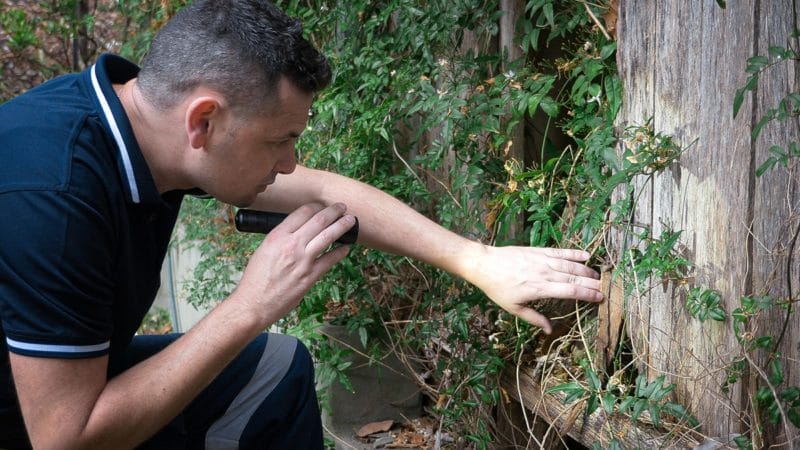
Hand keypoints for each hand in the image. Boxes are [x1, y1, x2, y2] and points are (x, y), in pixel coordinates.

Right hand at [233, 203, 354, 325]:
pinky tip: (346, 247)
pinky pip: (330, 260)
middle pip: (319, 220)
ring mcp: (302, 261)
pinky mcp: (310, 276)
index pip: (302, 212)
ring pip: (328, 236)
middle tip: (342, 207)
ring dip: (342, 226)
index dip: (316, 206)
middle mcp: (291, 245)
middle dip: (334, 211)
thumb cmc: (255, 279)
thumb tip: (298, 231)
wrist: (253, 303)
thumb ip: (281, 238)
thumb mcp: (264, 250)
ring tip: (351, 220)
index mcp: (277, 236)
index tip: (322, 206)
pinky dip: (340, 252)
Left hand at [466, 245, 602, 333]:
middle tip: (606, 289)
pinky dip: (574, 253)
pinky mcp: (538, 251)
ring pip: (570, 265)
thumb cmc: (497, 288)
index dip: (586, 295)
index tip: (600, 298)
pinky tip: (586, 255)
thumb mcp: (513, 308)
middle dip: (591, 284)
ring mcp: (542, 260)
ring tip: (599, 276)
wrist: (484, 264)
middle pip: (574, 278)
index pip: (569, 291)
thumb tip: (550, 331)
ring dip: (586, 271)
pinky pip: (560, 252)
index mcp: (539, 289)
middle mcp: (544, 273)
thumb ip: (534, 318)